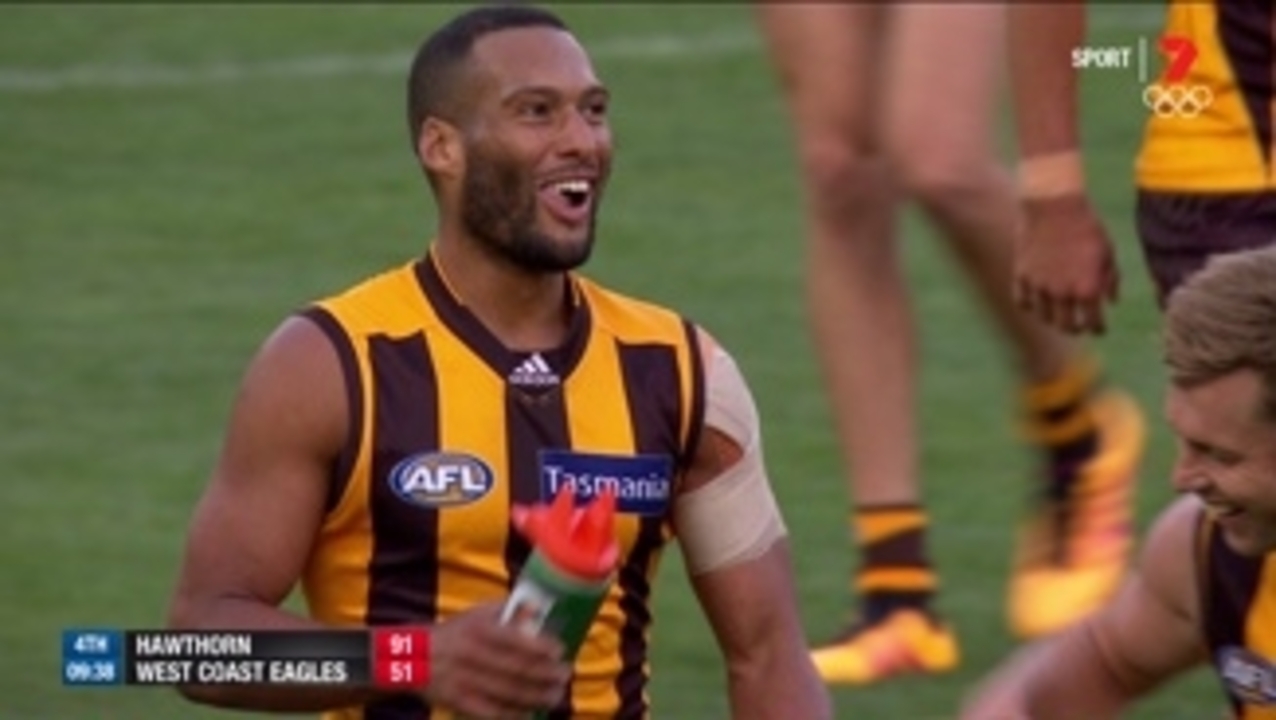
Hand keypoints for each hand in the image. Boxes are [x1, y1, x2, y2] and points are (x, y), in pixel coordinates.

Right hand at [422, 602, 570, 718]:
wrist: (414, 658)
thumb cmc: (455, 633)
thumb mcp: (477, 614)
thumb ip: (509, 609)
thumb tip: (540, 608)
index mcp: (478, 631)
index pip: (516, 640)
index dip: (541, 647)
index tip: (559, 650)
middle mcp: (473, 656)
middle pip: (517, 669)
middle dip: (546, 673)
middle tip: (565, 674)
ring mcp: (467, 682)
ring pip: (509, 692)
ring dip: (537, 695)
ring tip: (556, 695)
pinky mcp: (461, 703)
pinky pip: (493, 712)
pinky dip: (515, 714)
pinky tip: (531, 712)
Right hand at [1015, 195, 1119, 334]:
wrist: (1054, 205)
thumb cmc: (1086, 226)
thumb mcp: (1107, 252)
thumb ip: (1110, 281)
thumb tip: (1111, 301)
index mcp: (1088, 289)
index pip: (1093, 324)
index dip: (1097, 329)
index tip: (1099, 328)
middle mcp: (1062, 293)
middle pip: (1066, 326)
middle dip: (1075, 328)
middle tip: (1078, 326)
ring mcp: (1039, 286)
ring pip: (1043, 317)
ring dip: (1052, 319)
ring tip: (1056, 314)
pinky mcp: (1021, 276)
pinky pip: (1023, 302)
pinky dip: (1031, 305)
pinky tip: (1037, 301)